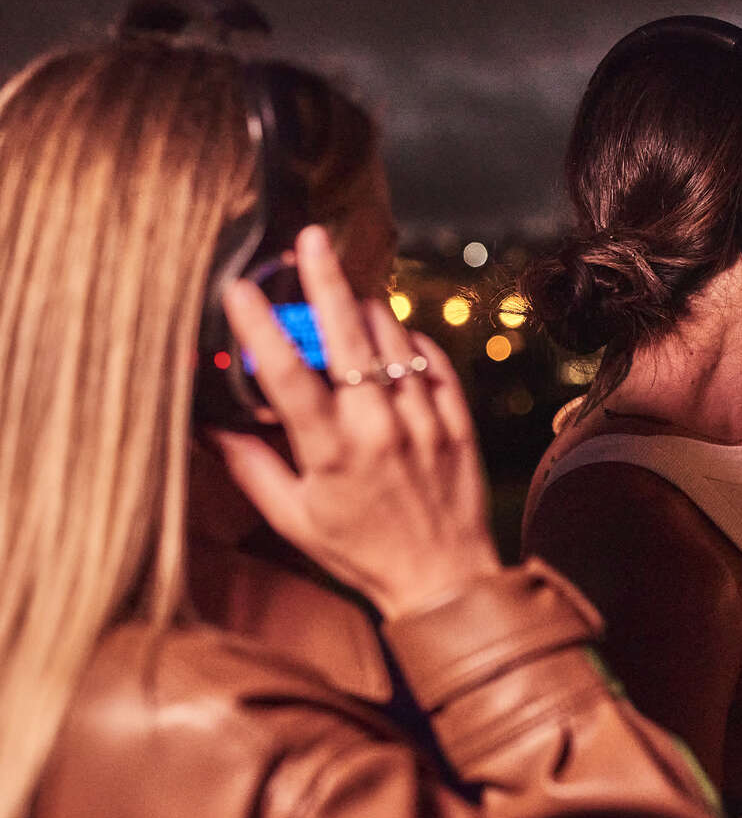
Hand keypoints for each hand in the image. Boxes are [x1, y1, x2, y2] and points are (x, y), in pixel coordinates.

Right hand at [209, 225, 500, 617]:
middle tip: (310, 239)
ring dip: (367, 309)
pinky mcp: (458, 420)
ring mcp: (424, 420)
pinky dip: (409, 340)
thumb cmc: (361, 551)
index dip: (260, 325)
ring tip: (346, 294)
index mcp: (331, 451)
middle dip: (324, 280)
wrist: (444, 578)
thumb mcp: (293, 519)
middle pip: (348, 335)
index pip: (288, 373)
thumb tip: (208, 424)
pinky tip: (392, 336)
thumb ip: (250, 465)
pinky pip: (433, 359)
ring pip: (394, 338)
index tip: (240, 287)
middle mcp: (379, 428)